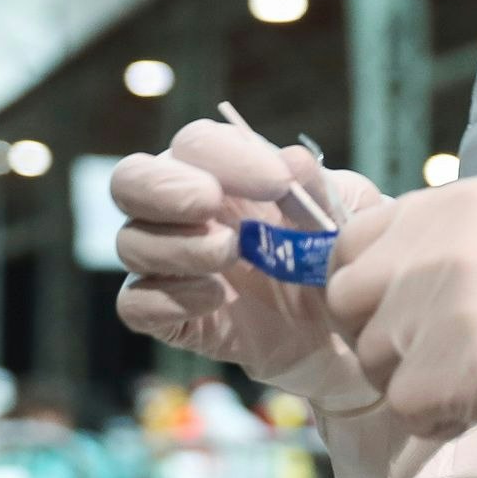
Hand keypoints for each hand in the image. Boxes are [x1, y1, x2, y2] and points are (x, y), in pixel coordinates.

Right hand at [114, 119, 387, 411]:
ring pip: (130, 242)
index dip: (225, 156)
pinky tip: (216, 299)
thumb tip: (291, 157)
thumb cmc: (336, 256)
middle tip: (210, 203)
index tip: (276, 183)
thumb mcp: (347, 214)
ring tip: (231, 256)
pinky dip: (167, 299)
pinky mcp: (173, 316)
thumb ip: (320, 186)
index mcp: (221, 172)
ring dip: (178, 246)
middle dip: (163, 187)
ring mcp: (172, 265)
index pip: (195, 144)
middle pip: (130, 180)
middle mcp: (183, 212)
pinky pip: (135, 304)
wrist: (344, 334)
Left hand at [325, 176, 476, 438]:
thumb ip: (454, 247)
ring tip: (475, 384)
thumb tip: (398, 287)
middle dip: (377, 336)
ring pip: (374, 359)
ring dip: (412, 382)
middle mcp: (435, 245)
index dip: (366, 286)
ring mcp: (441, 306)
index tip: (395, 315)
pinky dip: (437, 420)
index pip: (352, 242)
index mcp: (453, 204)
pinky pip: (405, 407)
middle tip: (430, 360)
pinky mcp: (455, 369)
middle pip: (346, 300)